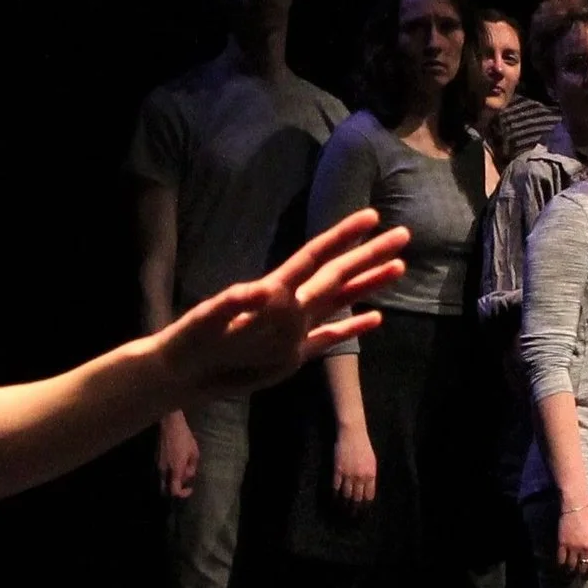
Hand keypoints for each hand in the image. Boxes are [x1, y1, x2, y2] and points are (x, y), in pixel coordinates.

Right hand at [156, 409, 199, 498]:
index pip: (175, 490)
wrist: (170, 424)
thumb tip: (189, 474)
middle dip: (178, 485)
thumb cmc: (184, 437)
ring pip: (165, 478)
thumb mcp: (194, 452)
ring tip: (183, 464)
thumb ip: (192, 466)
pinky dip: (171, 469)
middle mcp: (165, 469)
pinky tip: (177, 459)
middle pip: (168, 486)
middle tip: (185, 476)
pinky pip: (164, 470)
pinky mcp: (157, 457)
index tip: (190, 488)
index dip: (183, 493)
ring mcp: (159, 463)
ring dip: (174, 476)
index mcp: (175, 469)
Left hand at [159, 211, 408, 402]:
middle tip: (403, 236)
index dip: (341, 237)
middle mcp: (292, 305)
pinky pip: (331, 338)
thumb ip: (236, 303)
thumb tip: (266, 290)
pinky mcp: (294, 356)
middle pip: (337, 275)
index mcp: (275, 292)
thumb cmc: (193, 339)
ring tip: (399, 267)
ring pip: (341, 301)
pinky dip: (352, 328)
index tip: (370, 217)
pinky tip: (376, 318)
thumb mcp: (210, 320)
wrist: (184, 370)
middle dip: (369, 255)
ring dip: (368, 284)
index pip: (314, 258)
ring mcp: (295, 330)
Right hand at [332, 423, 377, 507]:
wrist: (353, 434)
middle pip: (357, 497)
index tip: (363, 511)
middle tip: (352, 516)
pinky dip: (334, 495)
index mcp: (371, 474)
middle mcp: (360, 477)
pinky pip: (336, 486)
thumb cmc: (364, 446)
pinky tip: (333, 500)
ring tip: (342, 511)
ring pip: (346, 494)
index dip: (366, 504)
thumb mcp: (371, 461)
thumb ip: (370, 475)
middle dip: (355, 508)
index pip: (369, 495)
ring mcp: (348, 474)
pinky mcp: (338, 470)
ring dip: (344, 504)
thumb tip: (367, 489)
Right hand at [556, 500, 587, 575]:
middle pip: (582, 568)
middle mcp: (586, 549)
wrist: (577, 507)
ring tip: (569, 573)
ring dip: (570, 571)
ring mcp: (573, 547)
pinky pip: (561, 560)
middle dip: (580, 573)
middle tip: (578, 575)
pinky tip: (561, 566)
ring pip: (571, 566)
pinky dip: (561, 565)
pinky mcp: (563, 544)